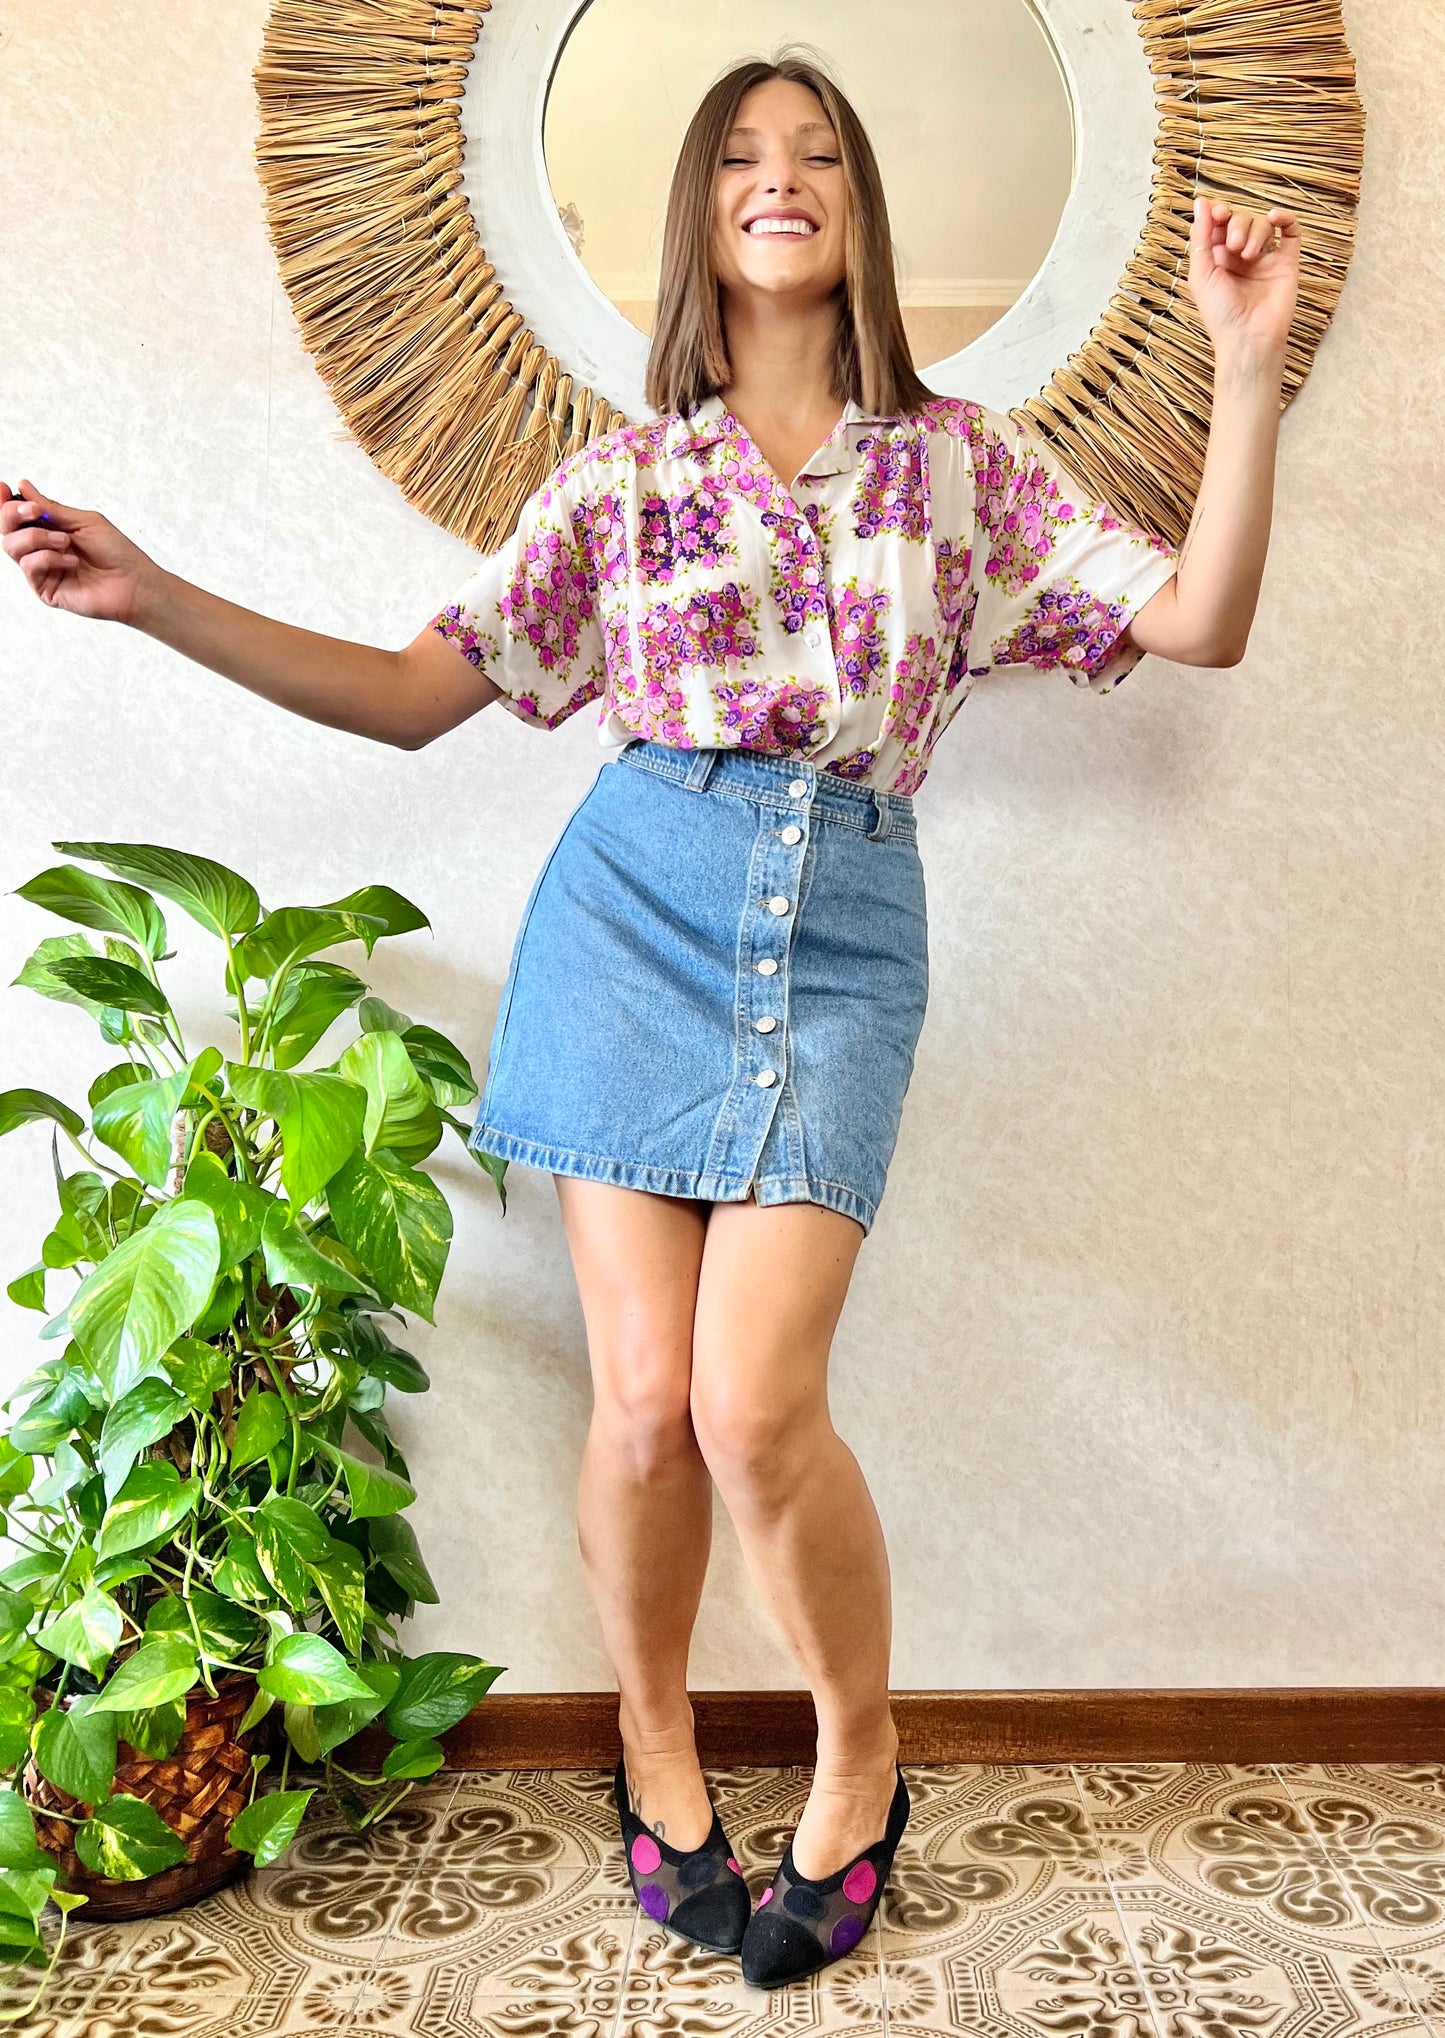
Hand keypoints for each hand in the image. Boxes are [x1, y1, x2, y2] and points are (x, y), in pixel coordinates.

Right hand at [1, 478, 163, 625]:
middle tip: (35, 511)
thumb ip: (51, 508)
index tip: (4, 487)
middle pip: (6, 530)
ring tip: (66, 541)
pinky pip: (30, 567)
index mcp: (50, 531)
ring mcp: (42, 571)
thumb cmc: (117, 552)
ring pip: (12, 547)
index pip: (16, 517)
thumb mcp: (83, 521)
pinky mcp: (46, 590)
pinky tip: (72, 561)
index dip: (4, 503)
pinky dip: (49, 558)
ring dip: (37, 537)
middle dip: (13, 515)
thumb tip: (24, 487)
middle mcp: (42, 550)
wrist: (134, 582)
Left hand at [1187, 196, 1300, 362]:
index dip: (1220, 212)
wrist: (1248, 338)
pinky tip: (1275, 218)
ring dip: (1255, 231)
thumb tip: (1201, 201)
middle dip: (1237, 225)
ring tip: (1248, 255)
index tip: (1219, 213)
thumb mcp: (1202, 274)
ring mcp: (1266, 258)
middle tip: (1234, 248)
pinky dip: (1285, 218)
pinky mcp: (1287, 261)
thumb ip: (1201, 238)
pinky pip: (1290, 231)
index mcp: (1218, 259)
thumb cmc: (1220, 313)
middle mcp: (1241, 256)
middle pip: (1242, 220)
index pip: (1221, 223)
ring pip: (1263, 224)